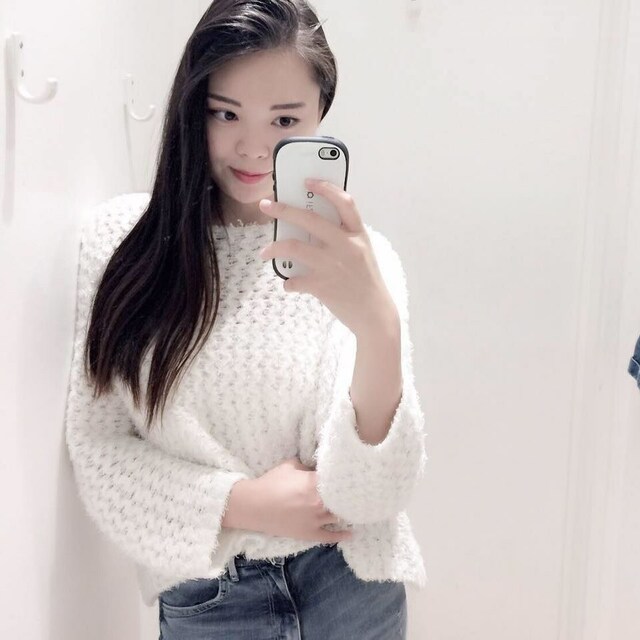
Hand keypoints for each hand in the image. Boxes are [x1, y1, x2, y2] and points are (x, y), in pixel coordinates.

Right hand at [250, 457, 353, 543]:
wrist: (253, 506)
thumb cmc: (270, 483)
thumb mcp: (290, 466)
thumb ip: (307, 466)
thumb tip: (318, 468)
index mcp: (314, 483)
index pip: (338, 480)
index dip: (346, 478)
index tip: (352, 477)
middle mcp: (318, 502)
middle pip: (343, 499)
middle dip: (349, 496)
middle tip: (357, 492)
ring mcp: (315, 520)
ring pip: (339, 516)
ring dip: (346, 512)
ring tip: (354, 509)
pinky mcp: (309, 534)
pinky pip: (330, 536)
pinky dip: (342, 535)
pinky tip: (351, 533)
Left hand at [258, 179, 397, 337]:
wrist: (375, 315)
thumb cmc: (366, 282)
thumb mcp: (362, 253)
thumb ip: (343, 238)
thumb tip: (310, 227)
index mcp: (358, 234)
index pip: (344, 202)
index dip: (326, 187)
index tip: (307, 181)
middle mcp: (346, 246)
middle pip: (309, 219)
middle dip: (283, 210)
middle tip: (266, 206)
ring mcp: (333, 265)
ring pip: (293, 247)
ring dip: (274, 248)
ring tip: (265, 252)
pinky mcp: (323, 286)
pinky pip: (295, 280)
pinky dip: (288, 283)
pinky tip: (289, 285)